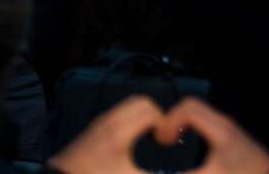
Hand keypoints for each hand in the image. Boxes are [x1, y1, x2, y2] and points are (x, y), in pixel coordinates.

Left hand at [49, 96, 163, 173]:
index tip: (168, 141)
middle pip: (140, 102)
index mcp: (119, 131)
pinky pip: (119, 113)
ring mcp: (100, 122)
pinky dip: (131, 120)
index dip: (166, 123)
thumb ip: (154, 171)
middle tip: (162, 136)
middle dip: (156, 116)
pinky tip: (133, 140)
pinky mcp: (94, 127)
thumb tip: (174, 170)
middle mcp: (109, 120)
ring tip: (151, 137)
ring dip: (143, 116)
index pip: (150, 111)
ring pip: (128, 106)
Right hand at [156, 98, 268, 173]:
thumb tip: (165, 172)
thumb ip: (188, 173)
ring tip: (172, 140)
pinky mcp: (230, 136)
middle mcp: (224, 124)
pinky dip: (191, 127)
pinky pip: (205, 121)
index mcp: (220, 129)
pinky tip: (188, 144)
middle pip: (191, 106)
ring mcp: (228, 128)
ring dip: (181, 122)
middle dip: (172, 119)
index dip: (169, 121)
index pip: (188, 109)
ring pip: (198, 112)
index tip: (161, 139)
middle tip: (163, 138)